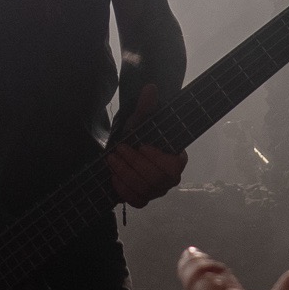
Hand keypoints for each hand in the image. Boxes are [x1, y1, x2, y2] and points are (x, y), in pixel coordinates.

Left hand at [107, 85, 186, 206]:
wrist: (125, 151)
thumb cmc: (138, 136)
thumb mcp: (140, 121)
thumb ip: (146, 108)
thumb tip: (150, 88)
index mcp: (177, 159)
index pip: (173, 166)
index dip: (157, 158)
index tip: (142, 144)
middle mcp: (171, 179)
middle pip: (156, 179)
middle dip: (134, 163)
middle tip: (119, 148)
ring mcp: (157, 192)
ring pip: (144, 190)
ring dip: (124, 173)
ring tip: (111, 158)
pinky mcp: (143, 199)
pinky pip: (135, 201)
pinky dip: (122, 189)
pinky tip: (113, 175)